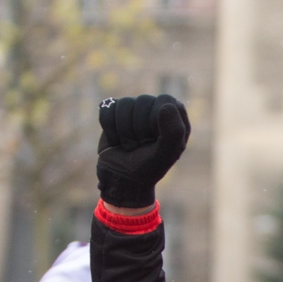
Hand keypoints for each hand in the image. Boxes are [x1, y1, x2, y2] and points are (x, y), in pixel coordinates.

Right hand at [97, 94, 189, 208]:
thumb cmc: (148, 168)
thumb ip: (173, 131)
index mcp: (175, 116)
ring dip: (124, 131)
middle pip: (143, 101)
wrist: (122, 179)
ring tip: (130, 145)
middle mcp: (155, 109)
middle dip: (140, 129)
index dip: (157, 120)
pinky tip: (116, 140)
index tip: (155, 140)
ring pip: (124, 104)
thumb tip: (166, 105)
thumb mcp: (166, 154)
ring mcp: (134, 109)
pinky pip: (107, 108)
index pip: (165, 100)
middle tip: (142, 146)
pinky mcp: (114, 113)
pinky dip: (110, 128)